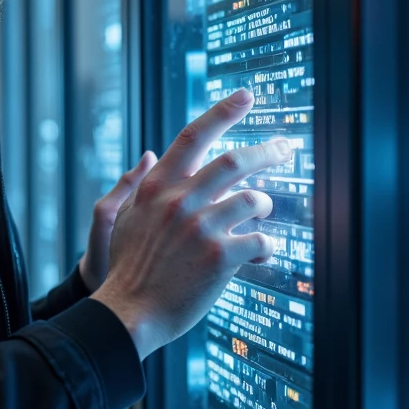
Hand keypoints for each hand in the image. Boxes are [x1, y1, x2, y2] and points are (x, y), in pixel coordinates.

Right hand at [92, 90, 288, 359]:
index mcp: (157, 187)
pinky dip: (267, 245)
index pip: (194, 136)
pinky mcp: (221, 257)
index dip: (223, 112)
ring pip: (253, 200)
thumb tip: (151, 153)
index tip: (246, 96)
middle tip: (285, 148)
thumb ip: (137, 184)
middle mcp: (180, 201)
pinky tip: (262, 253)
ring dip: (264, 206)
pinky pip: (260, 240)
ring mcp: (202, 227)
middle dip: (267, 151)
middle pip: (235, 161)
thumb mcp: (123, 218)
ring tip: (263, 214)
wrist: (130, 312)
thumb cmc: (128, 269)